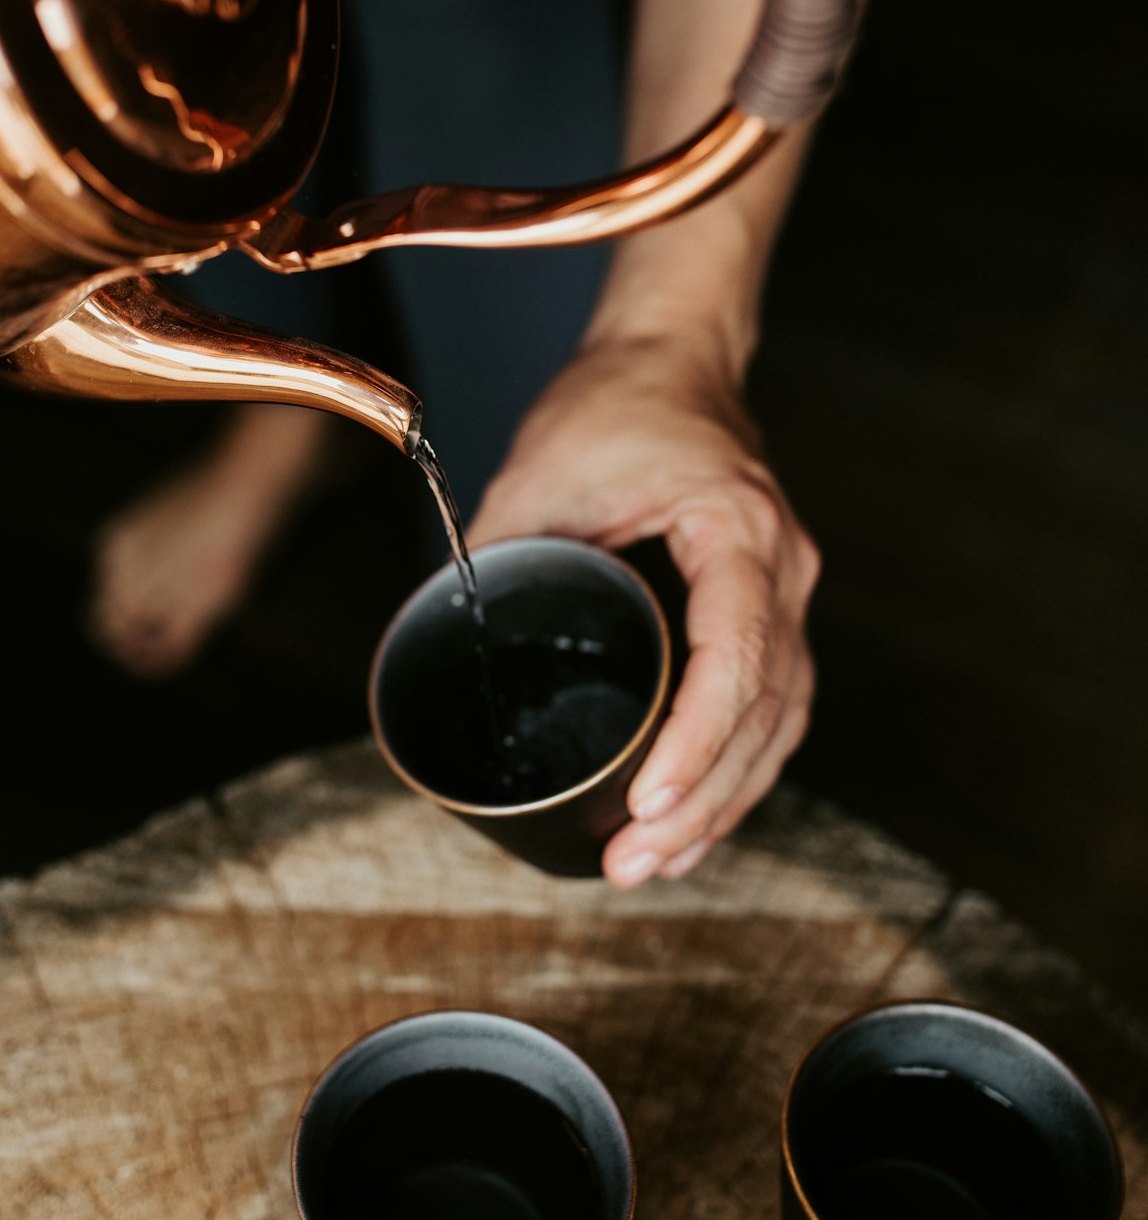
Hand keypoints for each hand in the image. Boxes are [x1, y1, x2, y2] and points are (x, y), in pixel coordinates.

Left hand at [470, 332, 818, 882]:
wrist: (670, 356)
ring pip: (780, 720)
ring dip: (725, 800)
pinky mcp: (769, 608)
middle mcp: (782, 564)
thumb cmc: (612, 403)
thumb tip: (433, 638)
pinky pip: (772, 705)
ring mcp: (786, 588)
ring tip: (654, 862)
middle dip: (705, 798)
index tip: (651, 799)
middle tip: (634, 861)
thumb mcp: (540, 469)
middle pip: (768, 708)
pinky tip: (693, 820)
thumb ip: (496, 551)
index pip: (740, 650)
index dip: (700, 737)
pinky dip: (736, 768)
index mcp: (736, 526)